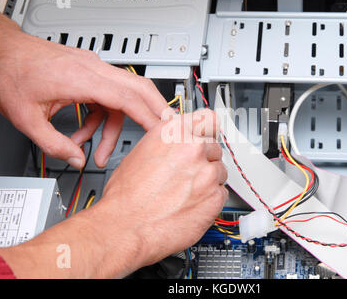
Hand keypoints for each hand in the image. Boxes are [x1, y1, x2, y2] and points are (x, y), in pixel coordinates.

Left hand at [0, 9, 168, 168]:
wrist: (0, 50)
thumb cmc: (10, 73)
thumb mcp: (26, 118)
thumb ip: (54, 144)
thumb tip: (76, 159)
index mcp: (81, 78)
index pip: (127, 97)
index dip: (149, 116)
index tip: (163, 131)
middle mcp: (92, 69)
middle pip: (139, 87)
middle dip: (155, 110)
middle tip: (166, 130)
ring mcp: (92, 68)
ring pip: (123, 95)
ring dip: (116, 125)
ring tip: (97, 149)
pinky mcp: (88, 71)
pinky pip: (107, 96)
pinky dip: (101, 117)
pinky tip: (84, 132)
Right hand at [0, 110, 227, 277]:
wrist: (124, 227)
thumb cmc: (125, 196)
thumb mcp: (140, 152)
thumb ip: (167, 143)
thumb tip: (177, 142)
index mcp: (173, 132)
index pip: (208, 119)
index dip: (207, 131)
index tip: (208, 136)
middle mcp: (192, 147)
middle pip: (214, 147)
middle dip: (205, 159)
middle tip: (190, 173)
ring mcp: (206, 172)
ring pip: (220, 171)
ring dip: (209, 180)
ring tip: (187, 192)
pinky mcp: (214, 196)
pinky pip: (222, 193)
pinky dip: (211, 199)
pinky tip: (192, 204)